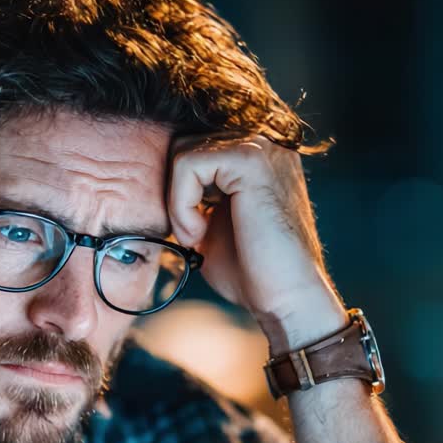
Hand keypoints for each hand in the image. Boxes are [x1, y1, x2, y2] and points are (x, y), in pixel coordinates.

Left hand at [166, 132, 349, 352]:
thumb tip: (156, 180)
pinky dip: (181, 205)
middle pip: (183, 143)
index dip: (178, 190)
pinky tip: (199, 235)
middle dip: (174, 192)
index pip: (194, 148)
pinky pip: (188, 165)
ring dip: (177, 201)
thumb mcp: (214, 224)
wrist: (286, 299)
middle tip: (190, 235)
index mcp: (258, 156)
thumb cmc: (253, 271)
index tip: (190, 231)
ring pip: (183, 152)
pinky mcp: (251, 160)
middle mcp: (263, 143)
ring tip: (195, 237)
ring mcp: (261, 147)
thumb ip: (196, 197)